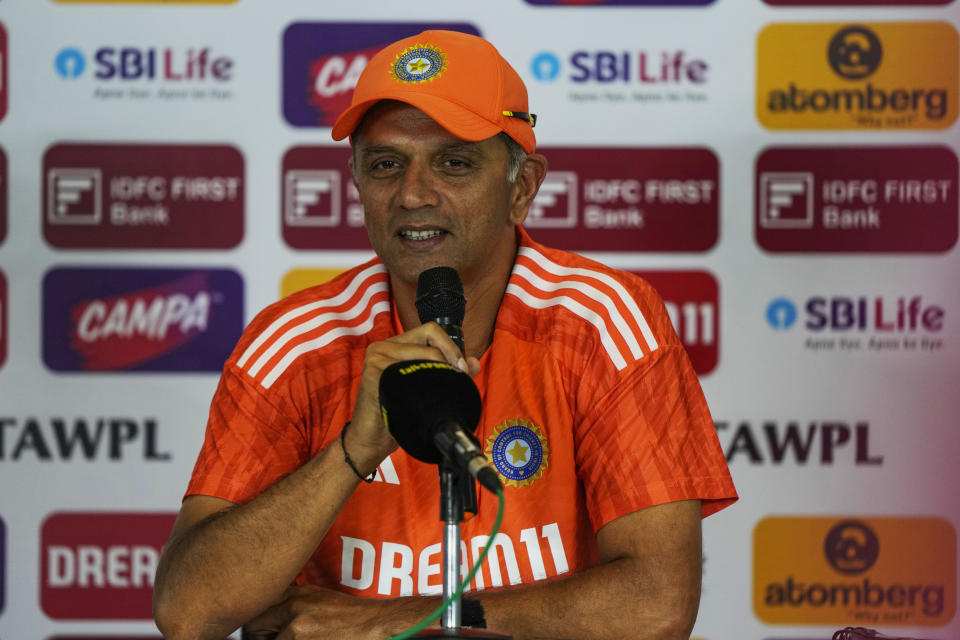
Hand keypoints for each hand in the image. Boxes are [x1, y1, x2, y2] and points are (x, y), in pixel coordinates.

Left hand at [243, 584, 434, 639]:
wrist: (376, 623)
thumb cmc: (352, 616)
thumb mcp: (321, 601)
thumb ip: (296, 605)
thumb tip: (274, 617)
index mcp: (298, 592)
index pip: (260, 605)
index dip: (254, 624)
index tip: (259, 633)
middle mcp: (294, 602)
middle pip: (254, 623)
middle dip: (256, 637)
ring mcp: (297, 621)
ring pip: (265, 639)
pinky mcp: (301, 636)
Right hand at [345, 322, 481, 474]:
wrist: (371, 439)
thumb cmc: (396, 413)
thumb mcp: (424, 387)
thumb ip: (449, 372)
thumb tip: (473, 362)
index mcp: (395, 346)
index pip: (430, 329)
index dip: (450, 345)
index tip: (461, 366)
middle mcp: (384, 347)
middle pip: (429, 335)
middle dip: (449, 355)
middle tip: (458, 375)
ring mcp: (377, 358)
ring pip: (423, 353)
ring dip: (438, 371)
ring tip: (439, 390)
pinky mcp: (374, 373)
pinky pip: (409, 372)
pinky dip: (422, 384)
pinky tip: (420, 398)